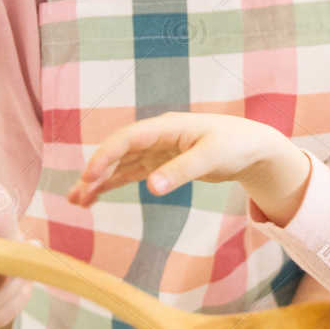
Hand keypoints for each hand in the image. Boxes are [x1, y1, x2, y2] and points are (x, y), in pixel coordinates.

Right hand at [66, 113, 313, 223]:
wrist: (253, 146)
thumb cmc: (235, 145)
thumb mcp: (211, 158)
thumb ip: (181, 171)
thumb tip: (151, 187)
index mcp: (167, 127)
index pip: (127, 138)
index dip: (105, 156)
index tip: (89, 177)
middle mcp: (157, 136)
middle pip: (118, 152)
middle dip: (95, 172)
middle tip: (76, 196)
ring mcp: (157, 149)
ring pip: (120, 164)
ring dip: (99, 181)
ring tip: (77, 201)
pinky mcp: (162, 163)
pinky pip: (131, 172)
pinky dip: (114, 184)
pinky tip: (96, 197)